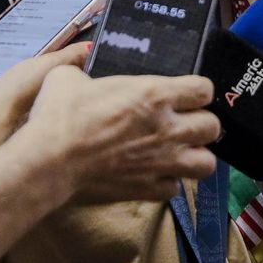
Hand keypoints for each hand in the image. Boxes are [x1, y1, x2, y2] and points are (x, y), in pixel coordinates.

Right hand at [15, 68, 219, 204]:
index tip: (185, 94)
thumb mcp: (68, 78)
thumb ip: (84, 73)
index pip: (204, 89)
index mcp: (155, 94)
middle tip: (183, 123)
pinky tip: (154, 174)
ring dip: (195, 156)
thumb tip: (78, 73)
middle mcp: (167, 128)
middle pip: (213, 127)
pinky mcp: (148, 189)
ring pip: (206, 163)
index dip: (197, 91)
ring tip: (179, 152)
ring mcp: (161, 162)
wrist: (50, 160)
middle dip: (201, 123)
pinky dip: (168, 182)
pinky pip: (175, 189)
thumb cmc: (59, 114)